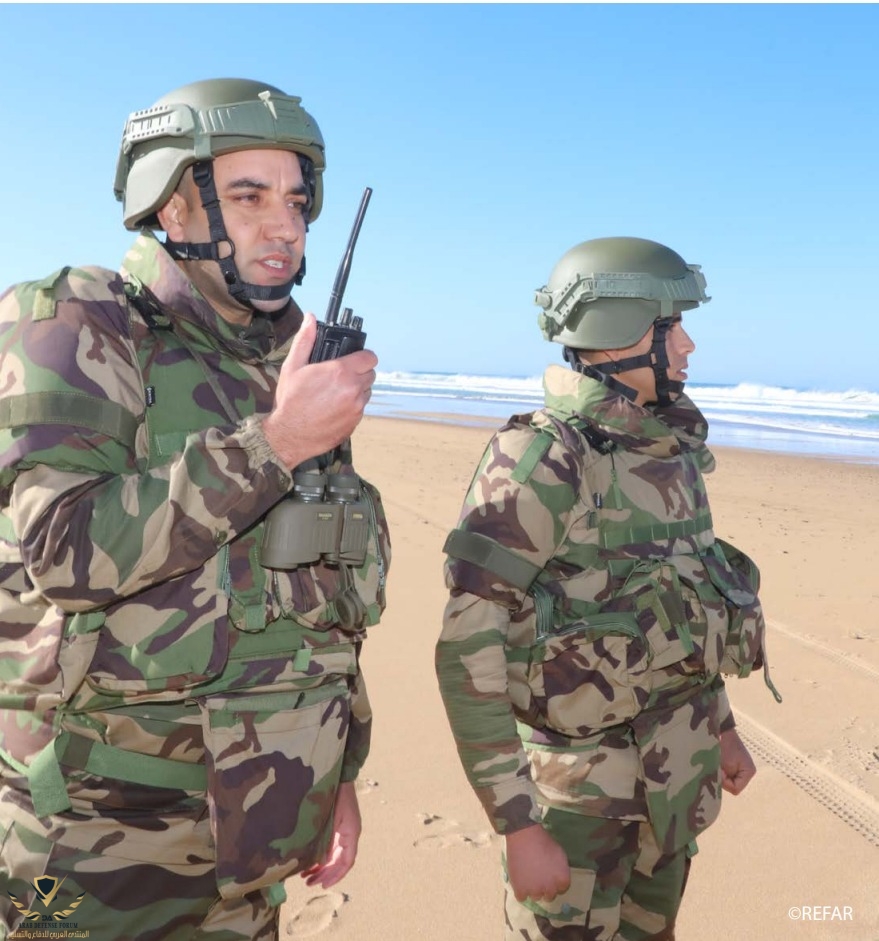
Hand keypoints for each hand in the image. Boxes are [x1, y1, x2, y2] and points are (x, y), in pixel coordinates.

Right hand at [262, 314, 377, 467]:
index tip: (354, 359)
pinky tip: (335, 408)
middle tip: (342, 376)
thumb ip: (305, 340)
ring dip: (357, 390)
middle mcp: (353, 389)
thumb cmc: (290, 401)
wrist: (289, 435)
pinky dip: (352, 406)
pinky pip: (361, 409)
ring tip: (337, 393)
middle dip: (360, 373)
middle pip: (371, 374)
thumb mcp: (293, 366)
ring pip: (367, 392)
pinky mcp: (355, 423)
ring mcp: (356, 408)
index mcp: (341, 372)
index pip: (370, 358)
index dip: (363, 357)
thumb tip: (310, 318)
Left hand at [301, 781, 361, 888]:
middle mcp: (349, 834)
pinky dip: (321, 856)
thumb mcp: (331, 818)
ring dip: (321, 867)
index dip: (336, 875)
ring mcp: (343, 831)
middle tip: (309, 884)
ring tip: (306, 877)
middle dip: (325, 874)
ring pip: (334, 856)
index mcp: (351, 833)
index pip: (347, 861)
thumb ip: (326, 840)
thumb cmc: (335, 794)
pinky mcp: (336, 826)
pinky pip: (330, 847)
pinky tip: (308, 862)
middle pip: (339, 861)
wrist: (338, 774)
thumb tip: (322, 862)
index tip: (323, 885)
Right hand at [505, 824, 570, 902]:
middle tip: (539, 876)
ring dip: (533, 889)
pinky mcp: (520, 890)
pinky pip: (521, 898)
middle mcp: (550, 889)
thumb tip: (557, 877)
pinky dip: (521, 891)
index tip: (550, 875)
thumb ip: (561, 870)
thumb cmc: (544, 842)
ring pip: (536, 897)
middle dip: (545, 887)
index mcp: (562, 880)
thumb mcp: (560, 854)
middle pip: (550, 895)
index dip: (555, 882)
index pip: (562, 889)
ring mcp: (535, 891)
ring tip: (528, 875)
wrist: (525, 836)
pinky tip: (520, 881)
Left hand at [720, 728, 756, 794]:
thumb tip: (718, 786)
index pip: (735, 789)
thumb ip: (724, 779)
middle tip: (719, 768)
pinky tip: (719, 764)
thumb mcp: (725, 765)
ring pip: (730, 781)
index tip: (720, 771)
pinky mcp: (737, 765)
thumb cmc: (726, 747)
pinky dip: (723, 771)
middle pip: (733, 785)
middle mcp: (748, 773)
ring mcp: (743, 769)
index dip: (725, 783)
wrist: (724, 731)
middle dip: (724, 779)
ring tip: (719, 764)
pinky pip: (729, 775)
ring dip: (722, 775)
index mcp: (749, 772)